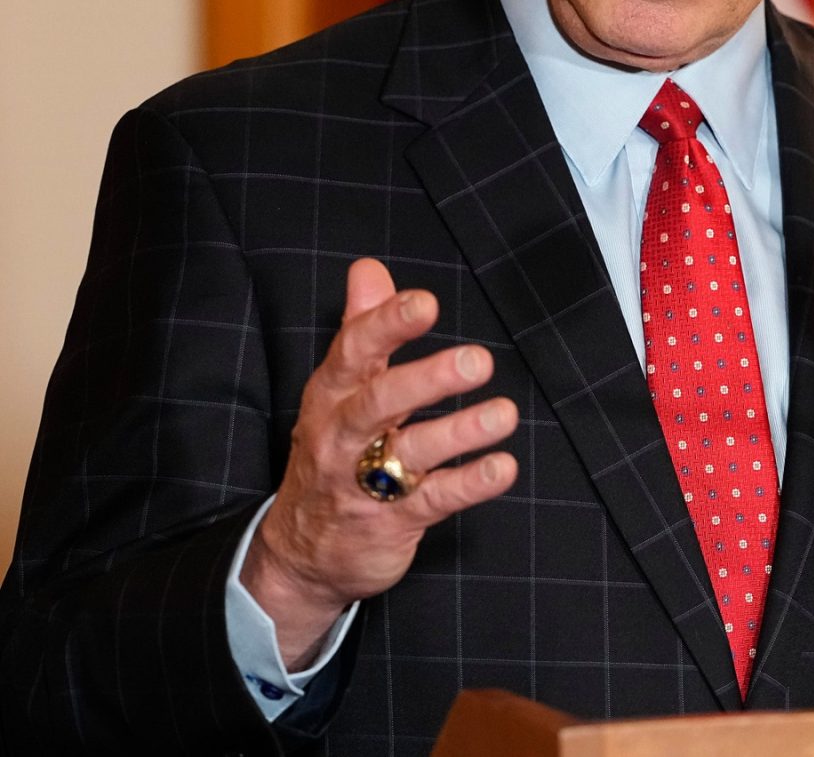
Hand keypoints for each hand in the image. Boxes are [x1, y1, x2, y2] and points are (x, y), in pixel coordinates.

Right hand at [241, 259, 519, 667]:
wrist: (299, 554)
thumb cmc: (332, 452)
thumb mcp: (338, 390)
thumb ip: (360, 328)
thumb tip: (369, 269)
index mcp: (332, 394)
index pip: (354, 351)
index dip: (387, 324)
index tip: (425, 302)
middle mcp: (343, 435)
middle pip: (379, 402)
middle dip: (427, 379)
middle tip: (478, 360)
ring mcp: (364, 483)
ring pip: (409, 453)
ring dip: (459, 432)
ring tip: (504, 413)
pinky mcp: (390, 523)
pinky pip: (432, 501)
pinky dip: (469, 484)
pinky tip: (502, 467)